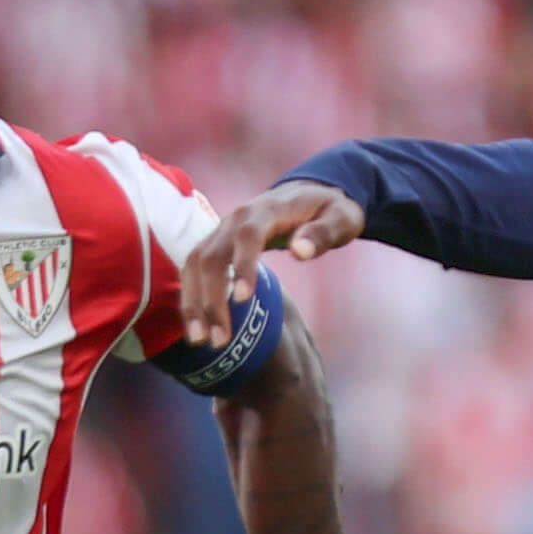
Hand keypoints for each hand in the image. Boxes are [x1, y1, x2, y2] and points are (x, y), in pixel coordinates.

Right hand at [181, 180, 364, 347]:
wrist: (307, 193)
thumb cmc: (328, 210)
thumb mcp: (342, 217)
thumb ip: (323, 233)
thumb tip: (300, 252)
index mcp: (268, 210)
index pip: (248, 236)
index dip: (243, 265)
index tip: (244, 299)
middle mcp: (236, 219)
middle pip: (213, 257)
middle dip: (212, 299)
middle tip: (219, 340)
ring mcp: (222, 231)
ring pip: (196, 264)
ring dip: (193, 303)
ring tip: (200, 341)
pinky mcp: (215, 244)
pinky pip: (194, 269)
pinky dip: (190, 297)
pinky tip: (196, 327)